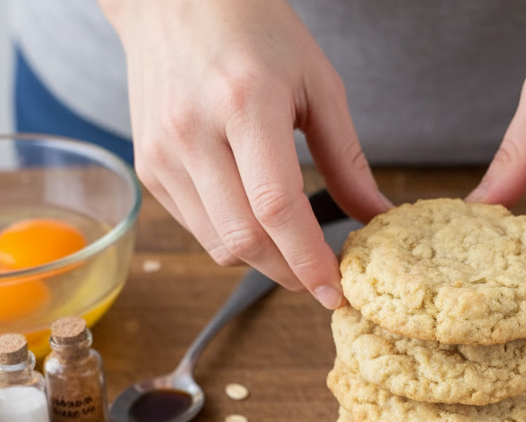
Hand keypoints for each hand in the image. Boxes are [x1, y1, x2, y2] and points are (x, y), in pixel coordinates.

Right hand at [100, 0, 391, 307]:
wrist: (174, 0)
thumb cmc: (253, 30)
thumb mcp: (317, 83)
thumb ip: (348, 158)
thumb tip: (376, 217)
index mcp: (244, 103)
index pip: (276, 207)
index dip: (308, 258)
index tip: (336, 289)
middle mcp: (194, 132)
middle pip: (245, 238)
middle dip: (290, 272)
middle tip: (322, 277)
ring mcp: (163, 153)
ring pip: (218, 244)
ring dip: (262, 260)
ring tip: (293, 246)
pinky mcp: (148, 168)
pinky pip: (197, 228)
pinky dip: (232, 237)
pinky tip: (254, 217)